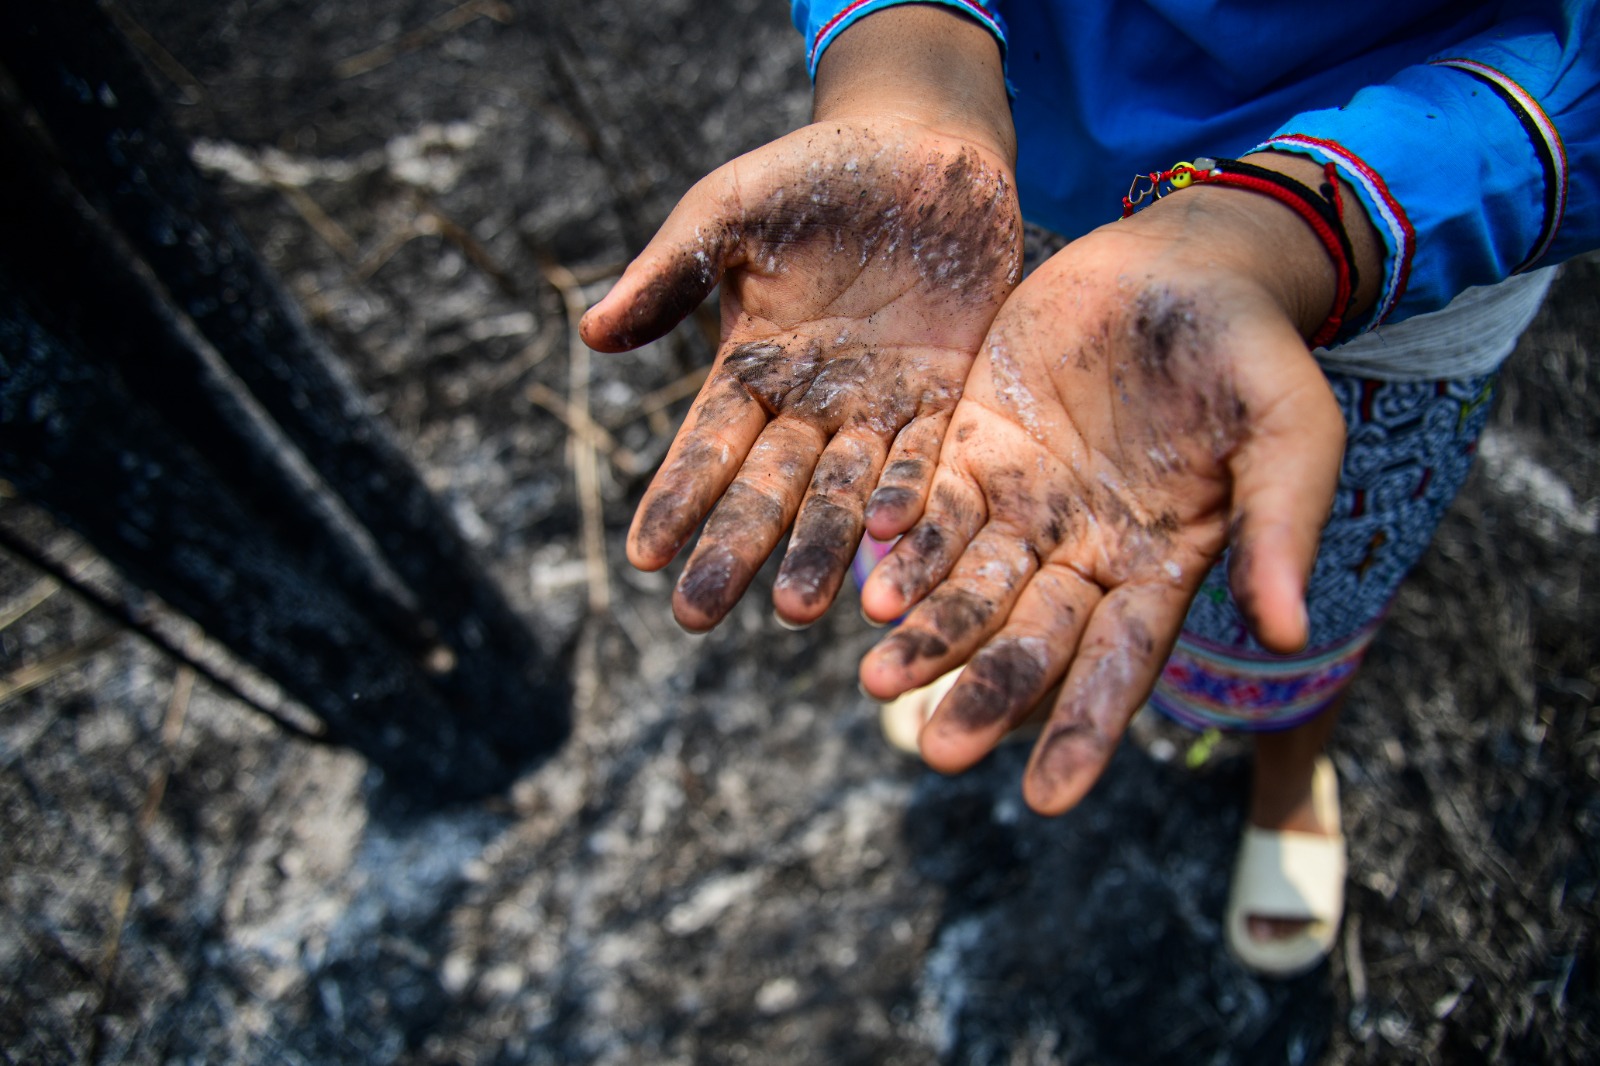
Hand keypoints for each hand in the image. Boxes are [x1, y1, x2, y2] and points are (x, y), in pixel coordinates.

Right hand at [580, 7, 1020, 631]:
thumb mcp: (733, 207)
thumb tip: (590, 334)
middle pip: (767, 487)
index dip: (676, 497)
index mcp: (752, 365)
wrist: (925, 146)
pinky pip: (926, 457)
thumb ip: (672, 270)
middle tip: (697, 615)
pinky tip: (891, 544)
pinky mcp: (945, 396)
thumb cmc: (816, 171)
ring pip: (844, 491)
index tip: (644, 556)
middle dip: (734, 549)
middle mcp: (810, 403)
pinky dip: (908, 497)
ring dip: (820, 549)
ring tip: (797, 610)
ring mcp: (878, 407)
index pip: (706, 445)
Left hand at [857, 159, 1376, 813]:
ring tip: (878, 674)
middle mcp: (1082, 551)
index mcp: (1160, 565)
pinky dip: (902, 543)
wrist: (1184, 260)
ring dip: (925, 629)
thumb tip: (1290, 634)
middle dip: (985, 691)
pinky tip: (869, 578)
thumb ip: (1280, 524)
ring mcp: (1022, 502)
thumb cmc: (1252, 350)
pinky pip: (930, 503)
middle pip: (1028, 638)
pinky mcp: (973, 446)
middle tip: (937, 747)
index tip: (1046, 800)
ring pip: (965, 582)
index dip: (1085, 730)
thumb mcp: (1289, 429)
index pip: (1118, 664)